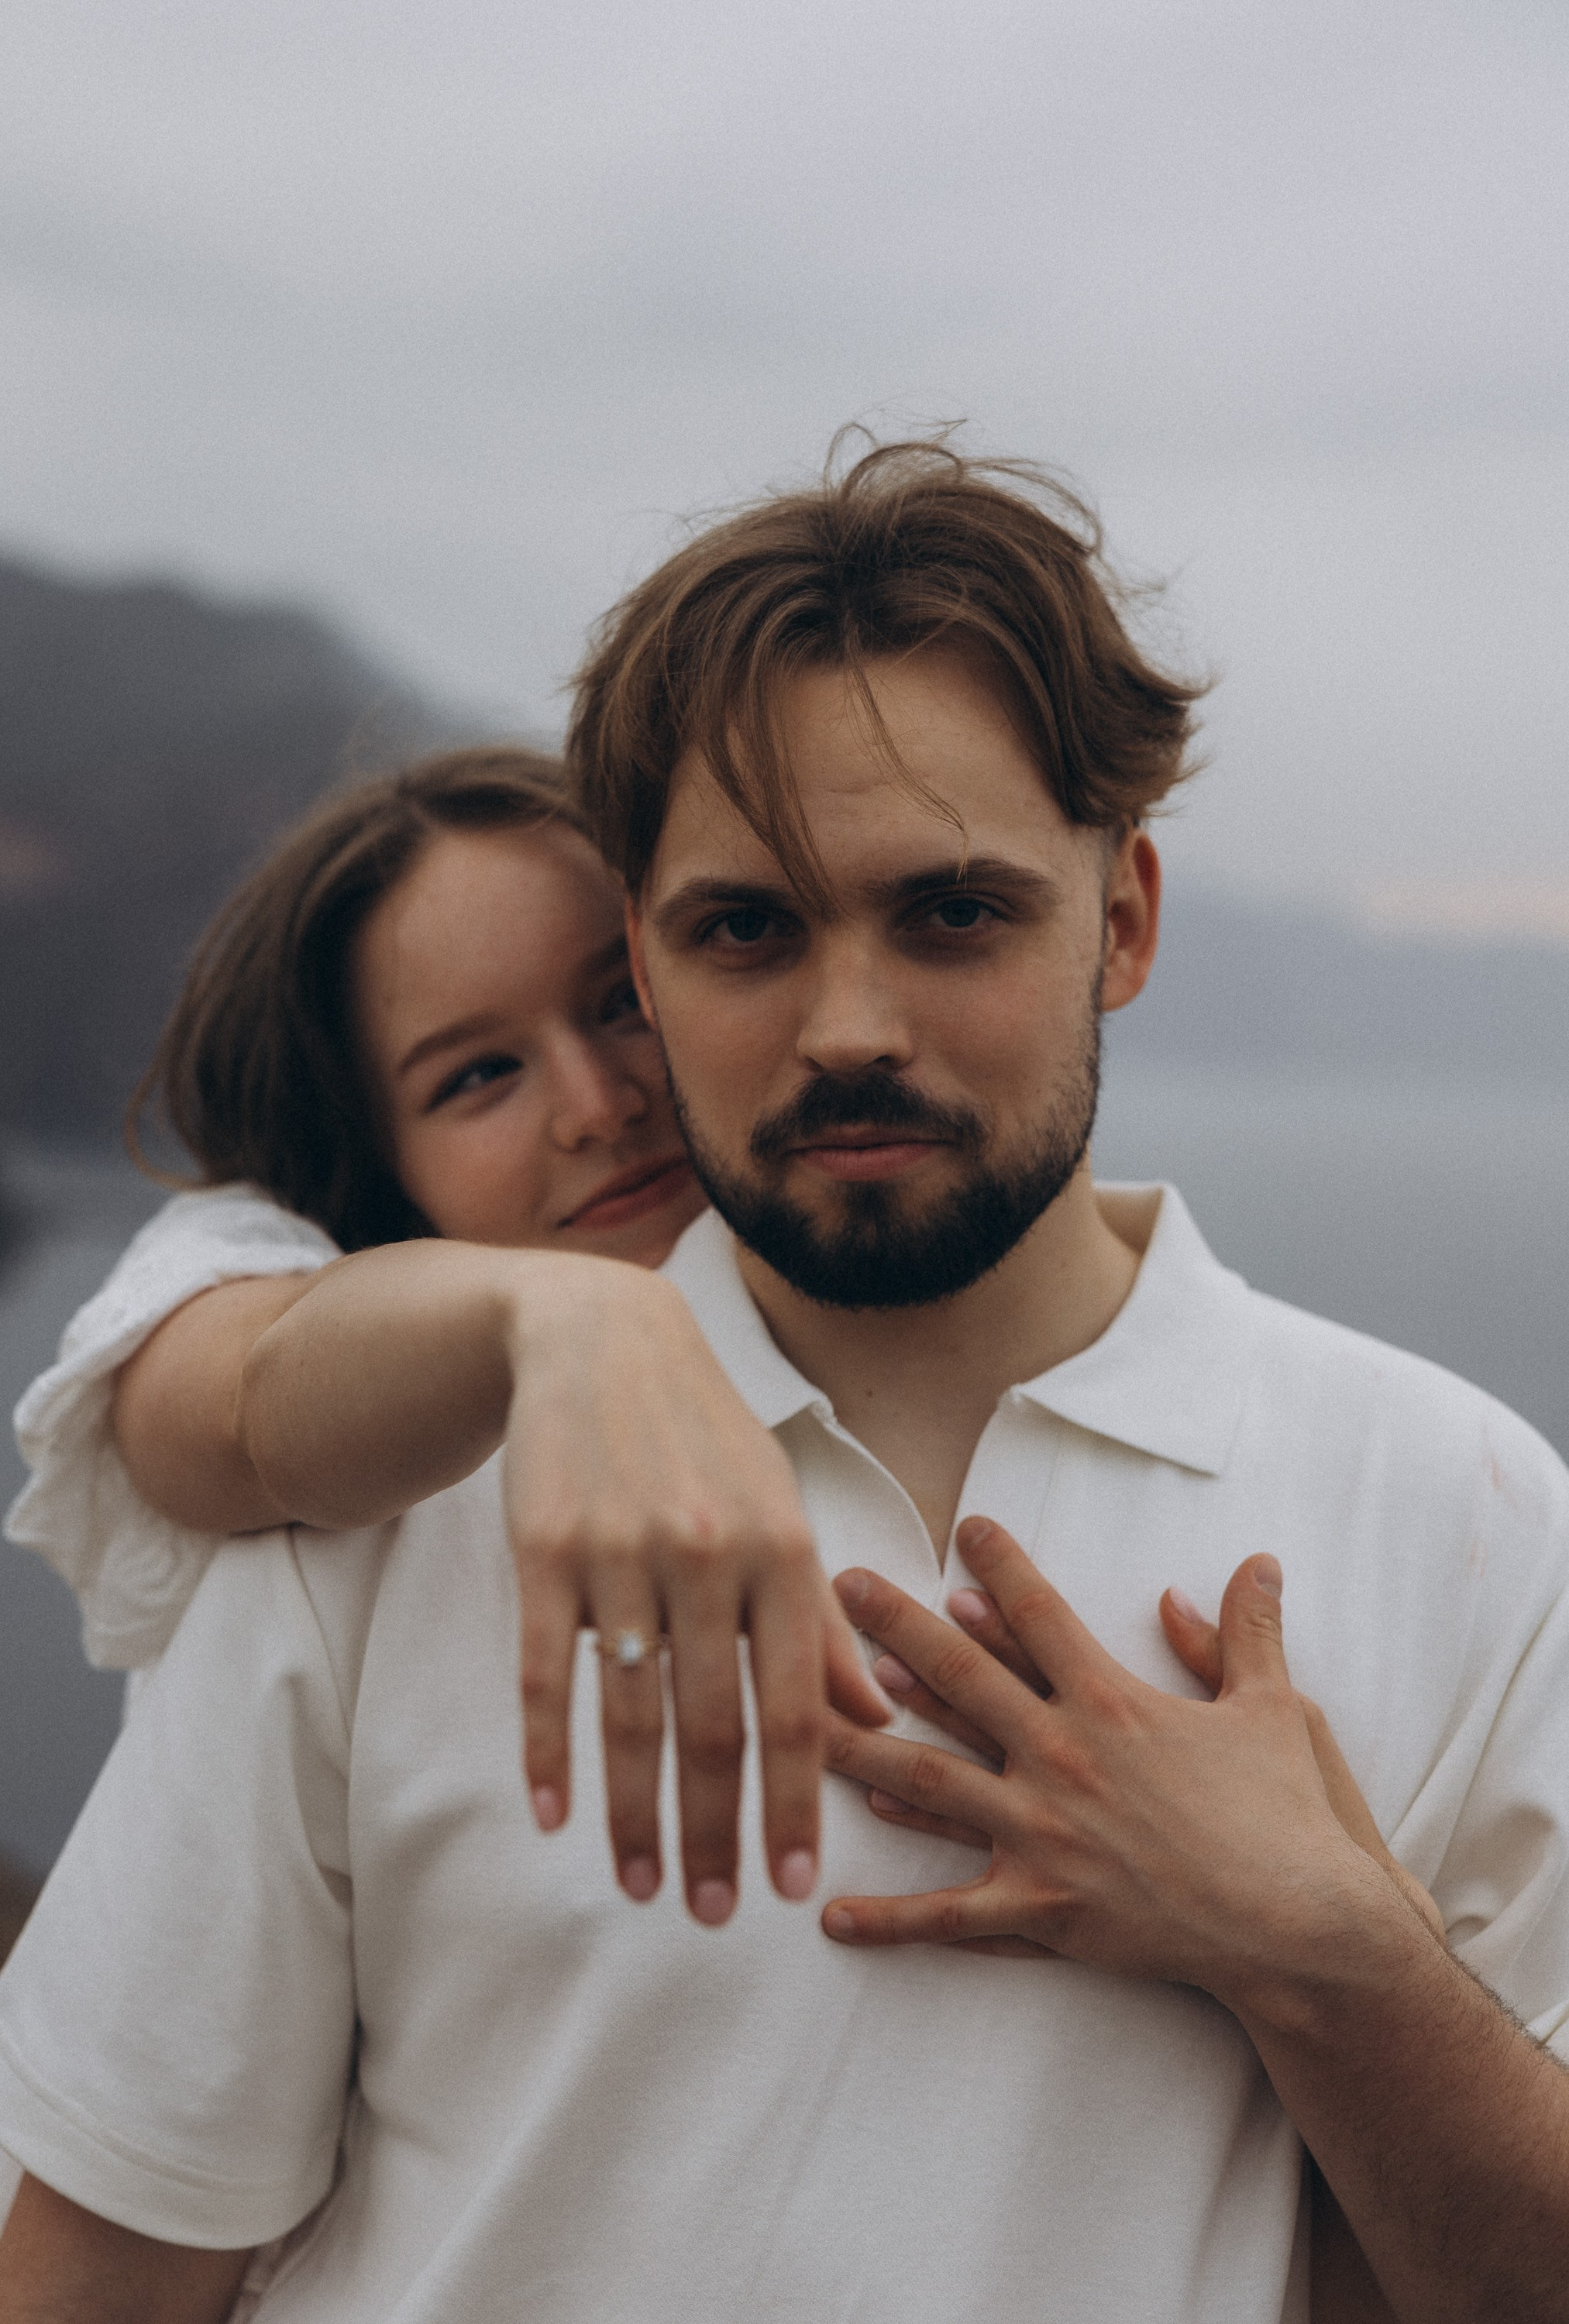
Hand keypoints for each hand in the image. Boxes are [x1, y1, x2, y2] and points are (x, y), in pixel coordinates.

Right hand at [505, 1264, 888, 1923]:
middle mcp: (708, 1557)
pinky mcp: (545, 1550)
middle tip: (716, 1914)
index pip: (796, 1707)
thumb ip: (822, 1625)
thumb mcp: (782, 1515)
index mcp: (782, 1553)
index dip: (797, 1803)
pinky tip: (554, 1816)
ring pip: (630, 1714)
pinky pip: (546, 1671)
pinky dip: (548, 1750)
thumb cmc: (708, 1443)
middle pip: (713, 1726)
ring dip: (634, 1815)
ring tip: (639, 1887)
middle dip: (716, 1834)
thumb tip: (876, 1720)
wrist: (603, 1342)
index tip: (796, 1887)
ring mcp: (622, 1554)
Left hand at [820, 1518, 1405, 2003]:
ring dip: (857, 1747)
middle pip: (959, 1676)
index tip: (962, 1523)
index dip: (999, 1562)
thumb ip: (1249, 1633)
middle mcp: (1063, 1757)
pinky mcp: (1043, 1909)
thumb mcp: (1280, 1710)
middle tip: (840, 1584)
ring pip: (928, 1782)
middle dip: (894, 1626)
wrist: (1304, 1929)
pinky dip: (889, 1919)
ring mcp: (1044, 1836)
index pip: (1039, 1612)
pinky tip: (829, 1916)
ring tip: (794, 1718)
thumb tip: (1257, 1562)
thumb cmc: (1291, 1818)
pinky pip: (950, 1915)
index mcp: (1113, 1701)